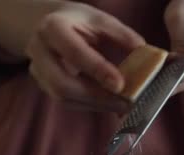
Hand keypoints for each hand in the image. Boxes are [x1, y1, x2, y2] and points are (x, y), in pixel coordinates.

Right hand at [24, 3, 144, 111]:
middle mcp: (39, 50)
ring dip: (95, 104)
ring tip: (121, 105)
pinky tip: (109, 104)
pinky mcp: (43, 85)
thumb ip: (121, 35)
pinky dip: (90, 105)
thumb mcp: (99, 19)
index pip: (74, 53)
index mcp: (53, 28)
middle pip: (62, 84)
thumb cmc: (77, 21)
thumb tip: (146, 54)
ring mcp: (37, 71)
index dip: (97, 70)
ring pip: (63, 97)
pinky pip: (66, 102)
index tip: (120, 85)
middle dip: (96, 96)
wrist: (48, 24)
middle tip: (125, 102)